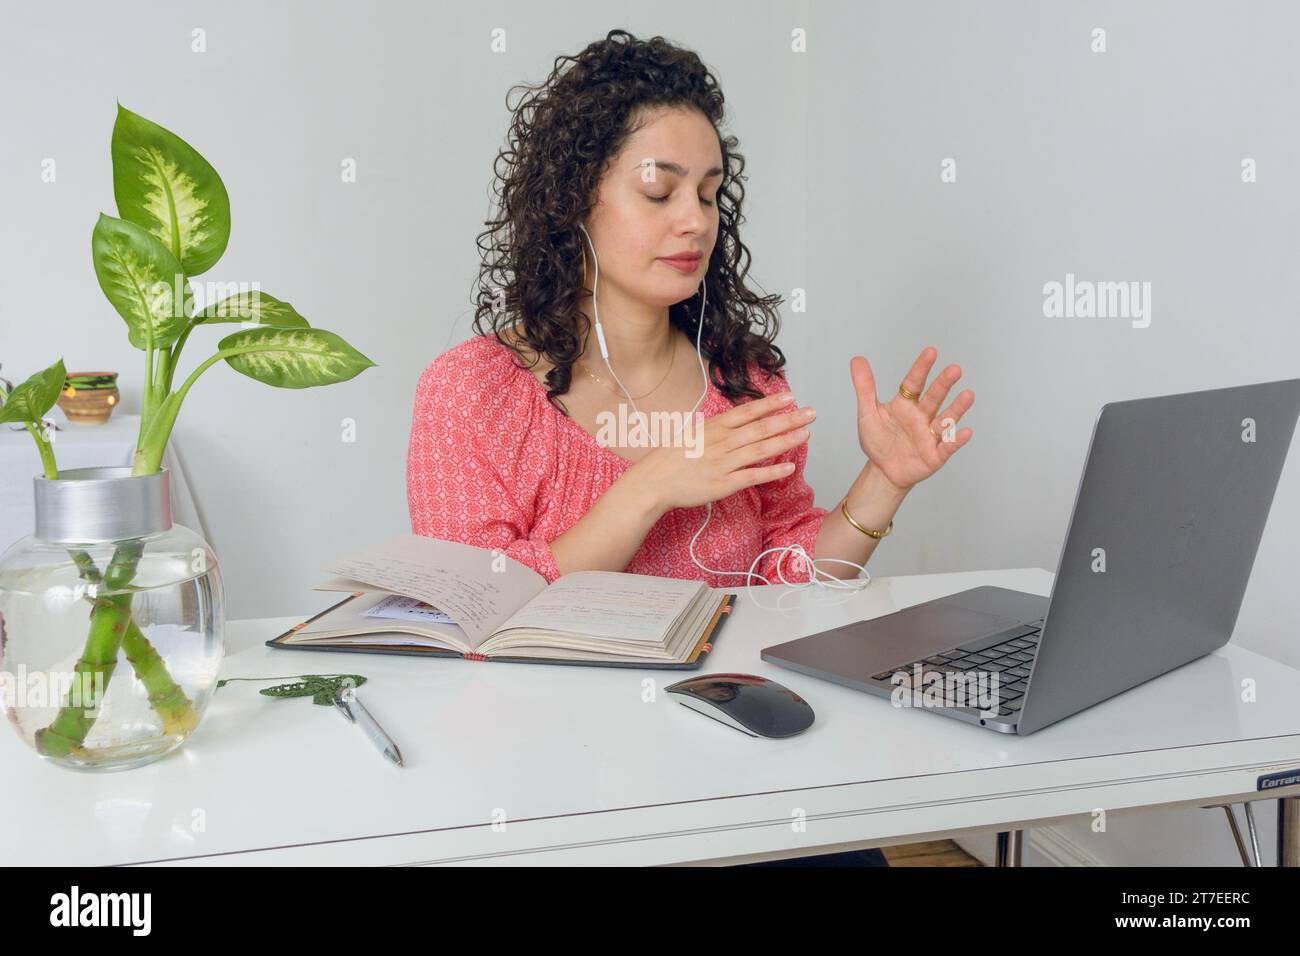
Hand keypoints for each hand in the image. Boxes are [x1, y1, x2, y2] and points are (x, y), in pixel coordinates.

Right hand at [626, 391, 815, 515]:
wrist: (653, 481)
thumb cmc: (672, 458)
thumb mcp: (694, 433)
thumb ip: (718, 428)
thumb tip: (737, 420)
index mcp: (714, 428)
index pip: (747, 412)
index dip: (770, 404)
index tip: (790, 397)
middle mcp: (721, 442)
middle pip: (760, 428)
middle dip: (787, 420)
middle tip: (810, 413)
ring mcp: (723, 463)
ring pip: (759, 450)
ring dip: (784, 441)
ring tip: (805, 434)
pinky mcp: (722, 484)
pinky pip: (751, 477)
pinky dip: (771, 472)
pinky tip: (789, 468)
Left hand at [849, 346, 973, 492]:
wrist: (881, 471)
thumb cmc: (877, 440)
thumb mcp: (867, 413)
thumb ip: (865, 387)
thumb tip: (857, 360)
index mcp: (906, 404)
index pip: (914, 383)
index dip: (922, 368)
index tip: (931, 351)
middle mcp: (922, 416)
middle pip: (934, 397)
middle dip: (944, 384)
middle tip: (955, 369)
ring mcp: (930, 435)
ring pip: (946, 419)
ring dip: (957, 408)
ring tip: (968, 395)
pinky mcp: (935, 454)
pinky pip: (947, 446)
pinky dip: (956, 440)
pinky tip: (965, 431)